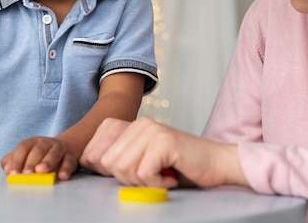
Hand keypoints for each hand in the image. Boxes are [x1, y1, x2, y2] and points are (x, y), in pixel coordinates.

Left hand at [1, 137, 78, 180]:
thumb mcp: (26, 156)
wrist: (63, 151)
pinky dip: (66, 169)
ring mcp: (59, 148)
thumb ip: (13, 161)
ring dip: (47, 162)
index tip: (13, 173)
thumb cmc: (39, 156)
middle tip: (27, 173)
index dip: (17, 159)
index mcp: (33, 142)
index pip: (23, 147)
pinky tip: (61, 176)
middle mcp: (46, 143)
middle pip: (38, 149)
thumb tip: (7, 169)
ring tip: (41, 171)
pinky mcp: (70, 157)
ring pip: (54, 153)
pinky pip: (69, 162)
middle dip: (32, 161)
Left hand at [80, 117, 246, 188]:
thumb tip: (89, 164)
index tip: (130, 174)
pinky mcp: (163, 142)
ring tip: (160, 177)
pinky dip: (156, 184)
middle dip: (126, 178)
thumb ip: (118, 157)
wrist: (217, 163)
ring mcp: (151, 130)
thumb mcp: (142, 159)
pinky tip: (169, 178)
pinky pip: (143, 173)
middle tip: (149, 177)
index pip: (92, 150)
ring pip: (123, 168)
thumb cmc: (180, 167)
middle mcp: (138, 124)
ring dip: (142, 182)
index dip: (104, 170)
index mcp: (128, 126)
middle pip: (106, 162)